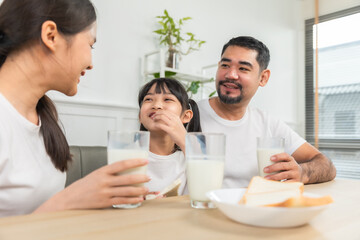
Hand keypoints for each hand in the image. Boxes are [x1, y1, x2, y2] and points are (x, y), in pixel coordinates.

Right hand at [34, 158, 149, 212]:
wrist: (69, 199)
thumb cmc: (84, 186)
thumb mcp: (95, 175)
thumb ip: (109, 173)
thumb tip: (126, 171)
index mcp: (102, 171)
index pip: (121, 164)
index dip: (135, 162)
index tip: (145, 161)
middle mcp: (104, 181)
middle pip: (126, 178)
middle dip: (140, 178)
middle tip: (148, 177)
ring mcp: (105, 193)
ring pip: (126, 191)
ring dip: (138, 190)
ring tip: (146, 189)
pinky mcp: (105, 203)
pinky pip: (121, 201)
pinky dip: (132, 200)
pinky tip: (138, 199)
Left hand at [152, 110, 186, 150]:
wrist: (185, 140)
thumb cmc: (181, 133)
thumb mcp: (178, 123)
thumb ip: (173, 120)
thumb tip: (167, 117)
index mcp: (176, 117)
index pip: (166, 111)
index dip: (160, 111)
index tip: (157, 114)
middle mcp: (174, 119)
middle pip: (163, 112)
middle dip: (157, 113)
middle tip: (153, 116)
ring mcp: (172, 124)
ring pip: (162, 117)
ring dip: (156, 117)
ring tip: (154, 120)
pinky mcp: (170, 130)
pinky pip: (161, 125)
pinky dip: (156, 124)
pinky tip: (155, 126)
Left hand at [263, 153, 302, 181]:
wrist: (302, 174)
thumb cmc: (288, 168)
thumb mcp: (286, 162)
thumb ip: (277, 162)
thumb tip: (260, 163)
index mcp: (290, 159)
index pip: (285, 156)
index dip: (278, 156)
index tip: (270, 158)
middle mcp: (294, 166)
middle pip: (283, 165)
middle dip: (273, 168)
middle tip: (264, 170)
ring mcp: (295, 174)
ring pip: (284, 175)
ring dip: (274, 177)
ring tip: (266, 178)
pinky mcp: (296, 182)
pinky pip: (287, 183)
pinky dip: (280, 184)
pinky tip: (274, 184)